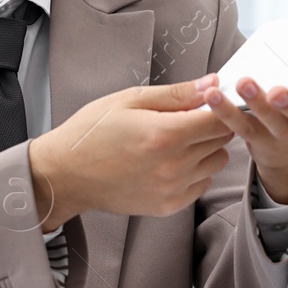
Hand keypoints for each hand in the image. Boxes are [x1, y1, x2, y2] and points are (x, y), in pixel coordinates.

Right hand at [30, 76, 234, 226]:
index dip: (220, 105)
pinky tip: (172, 161)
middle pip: (222, 139)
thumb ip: (176, 93)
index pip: (220, 118)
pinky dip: (196, 171)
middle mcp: (174, 165)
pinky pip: (203, 184)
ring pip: (217, 162)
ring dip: (206, 148)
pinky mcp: (168, 205)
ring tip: (178, 140)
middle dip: (212, 124)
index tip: (211, 100)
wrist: (66, 174)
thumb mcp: (130, 100)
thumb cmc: (92, 132)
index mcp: (166, 134)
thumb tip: (211, 82)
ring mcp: (172, 188)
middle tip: (189, 117)